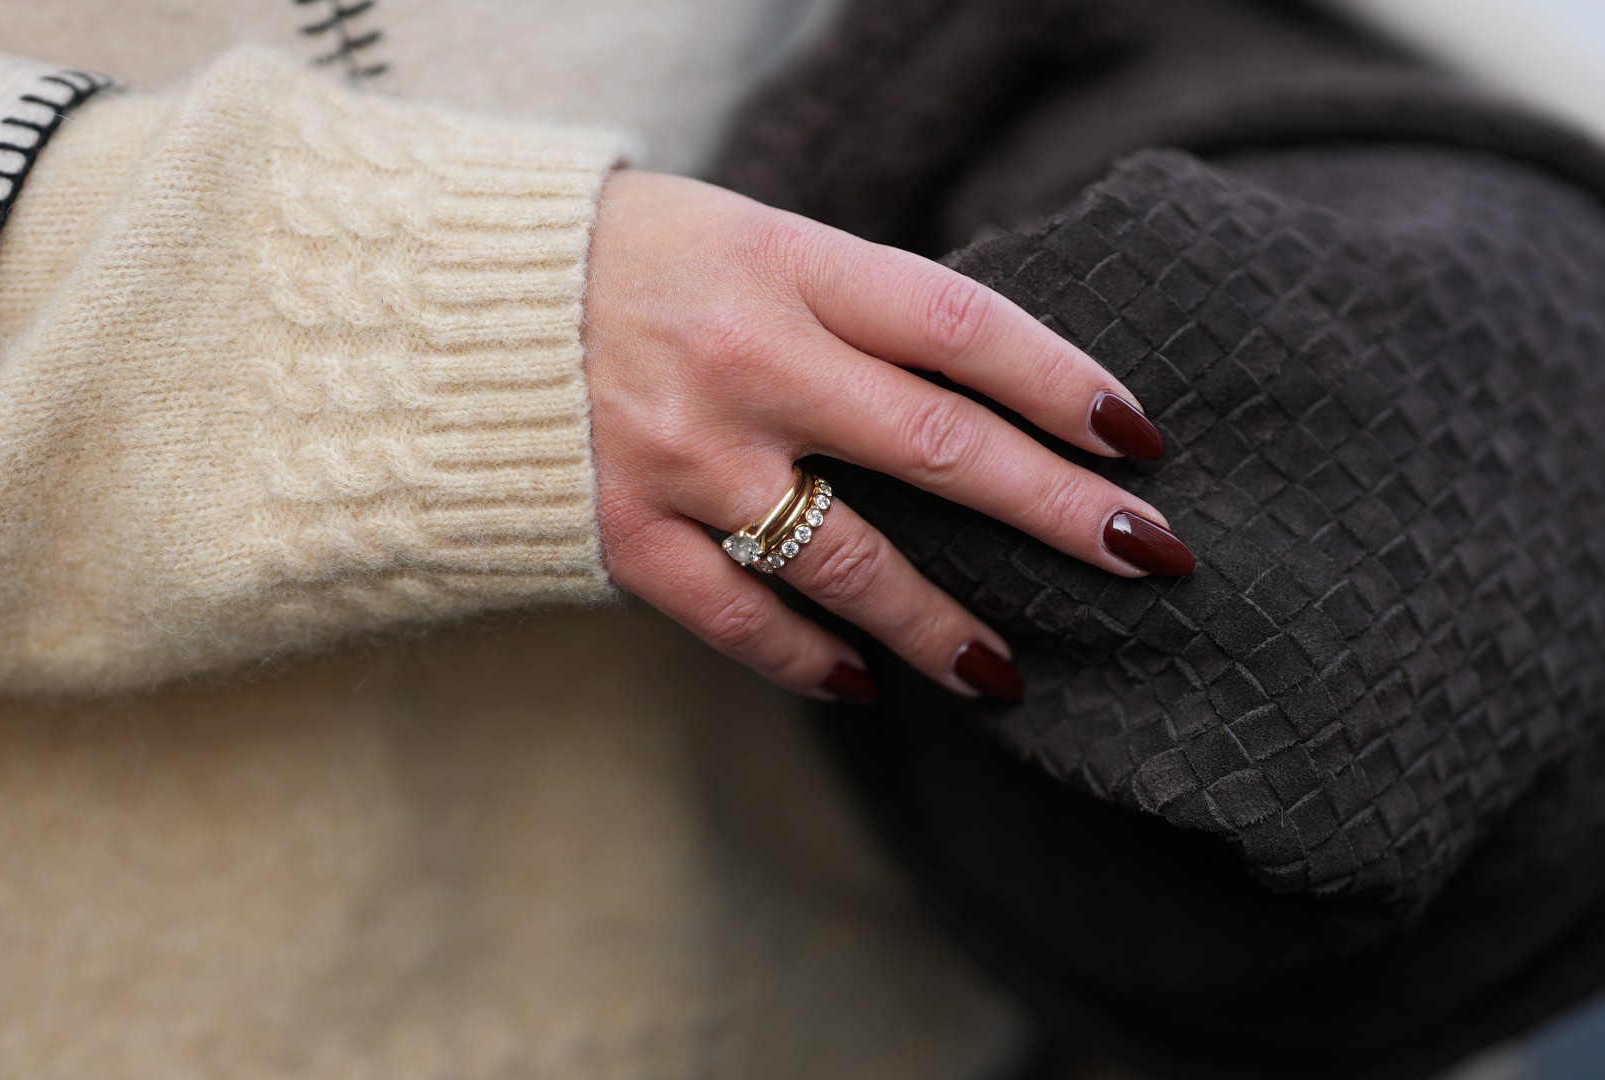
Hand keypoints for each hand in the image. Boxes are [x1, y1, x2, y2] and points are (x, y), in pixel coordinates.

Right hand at [582, 171, 1191, 702]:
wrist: (458, 302)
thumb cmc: (636, 261)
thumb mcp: (754, 239)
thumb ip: (859, 309)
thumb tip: (987, 396)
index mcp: (784, 266)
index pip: (959, 325)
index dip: (1063, 382)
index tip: (1140, 439)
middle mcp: (743, 360)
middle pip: (936, 444)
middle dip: (1054, 509)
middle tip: (1146, 555)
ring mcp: (682, 455)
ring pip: (847, 559)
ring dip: (941, 624)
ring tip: (1008, 671)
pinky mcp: (623, 530)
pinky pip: (737, 615)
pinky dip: (808, 657)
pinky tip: (864, 683)